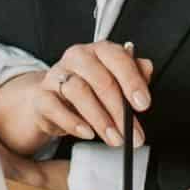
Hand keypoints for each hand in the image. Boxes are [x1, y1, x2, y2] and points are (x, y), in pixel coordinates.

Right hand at [0, 43, 152, 156]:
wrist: (52, 100)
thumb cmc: (89, 88)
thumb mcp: (114, 81)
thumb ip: (133, 74)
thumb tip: (147, 68)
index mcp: (99, 50)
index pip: (117, 58)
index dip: (132, 82)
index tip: (143, 104)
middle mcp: (77, 57)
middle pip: (100, 79)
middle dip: (119, 111)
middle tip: (131, 133)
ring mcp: (56, 75)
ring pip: (78, 92)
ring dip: (100, 120)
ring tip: (114, 138)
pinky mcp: (42, 96)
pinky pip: (55, 107)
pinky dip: (73, 123)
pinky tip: (88, 133)